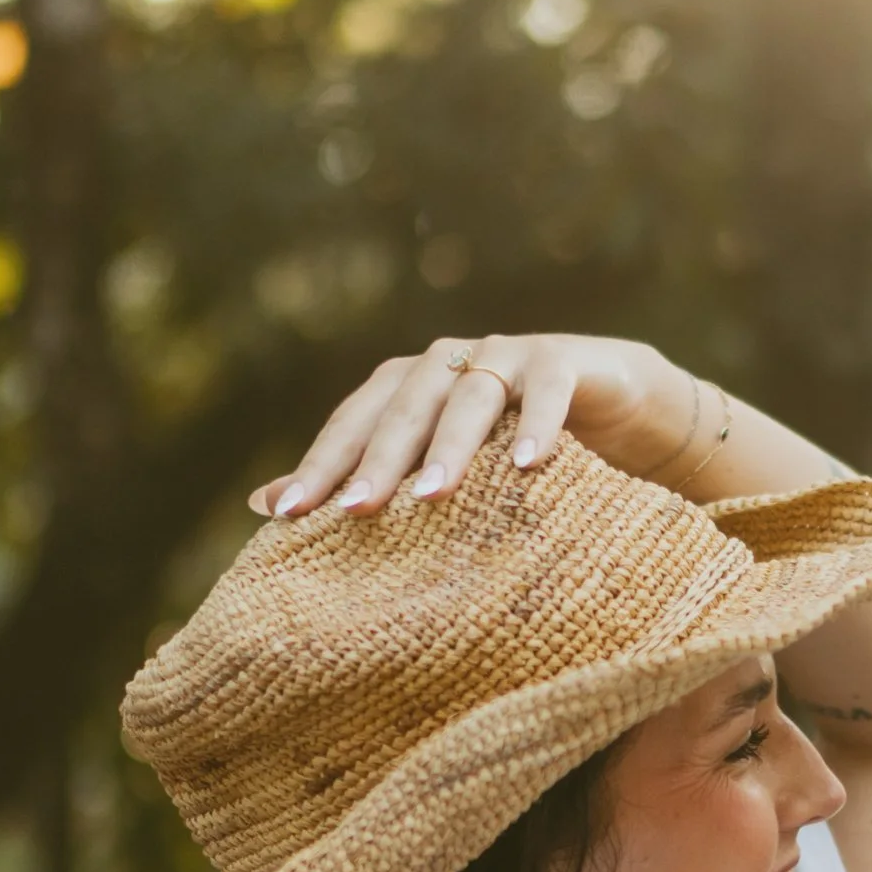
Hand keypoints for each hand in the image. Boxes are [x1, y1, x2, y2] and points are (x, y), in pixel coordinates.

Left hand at [249, 336, 710, 517]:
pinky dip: (537, 425)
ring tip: (434, 496)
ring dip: (450, 445)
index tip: (287, 516)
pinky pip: (548, 391)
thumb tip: (263, 506)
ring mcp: (507, 356)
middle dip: (380, 459)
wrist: (609, 399)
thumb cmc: (508, 438)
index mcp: (408, 383)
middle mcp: (449, 361)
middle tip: (356, 510)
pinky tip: (527, 467)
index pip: (355, 422)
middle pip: (405, 407)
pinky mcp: (564, 361)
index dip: (322, 464)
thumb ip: (361, 475)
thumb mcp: (434, 461)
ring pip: (470, 396)